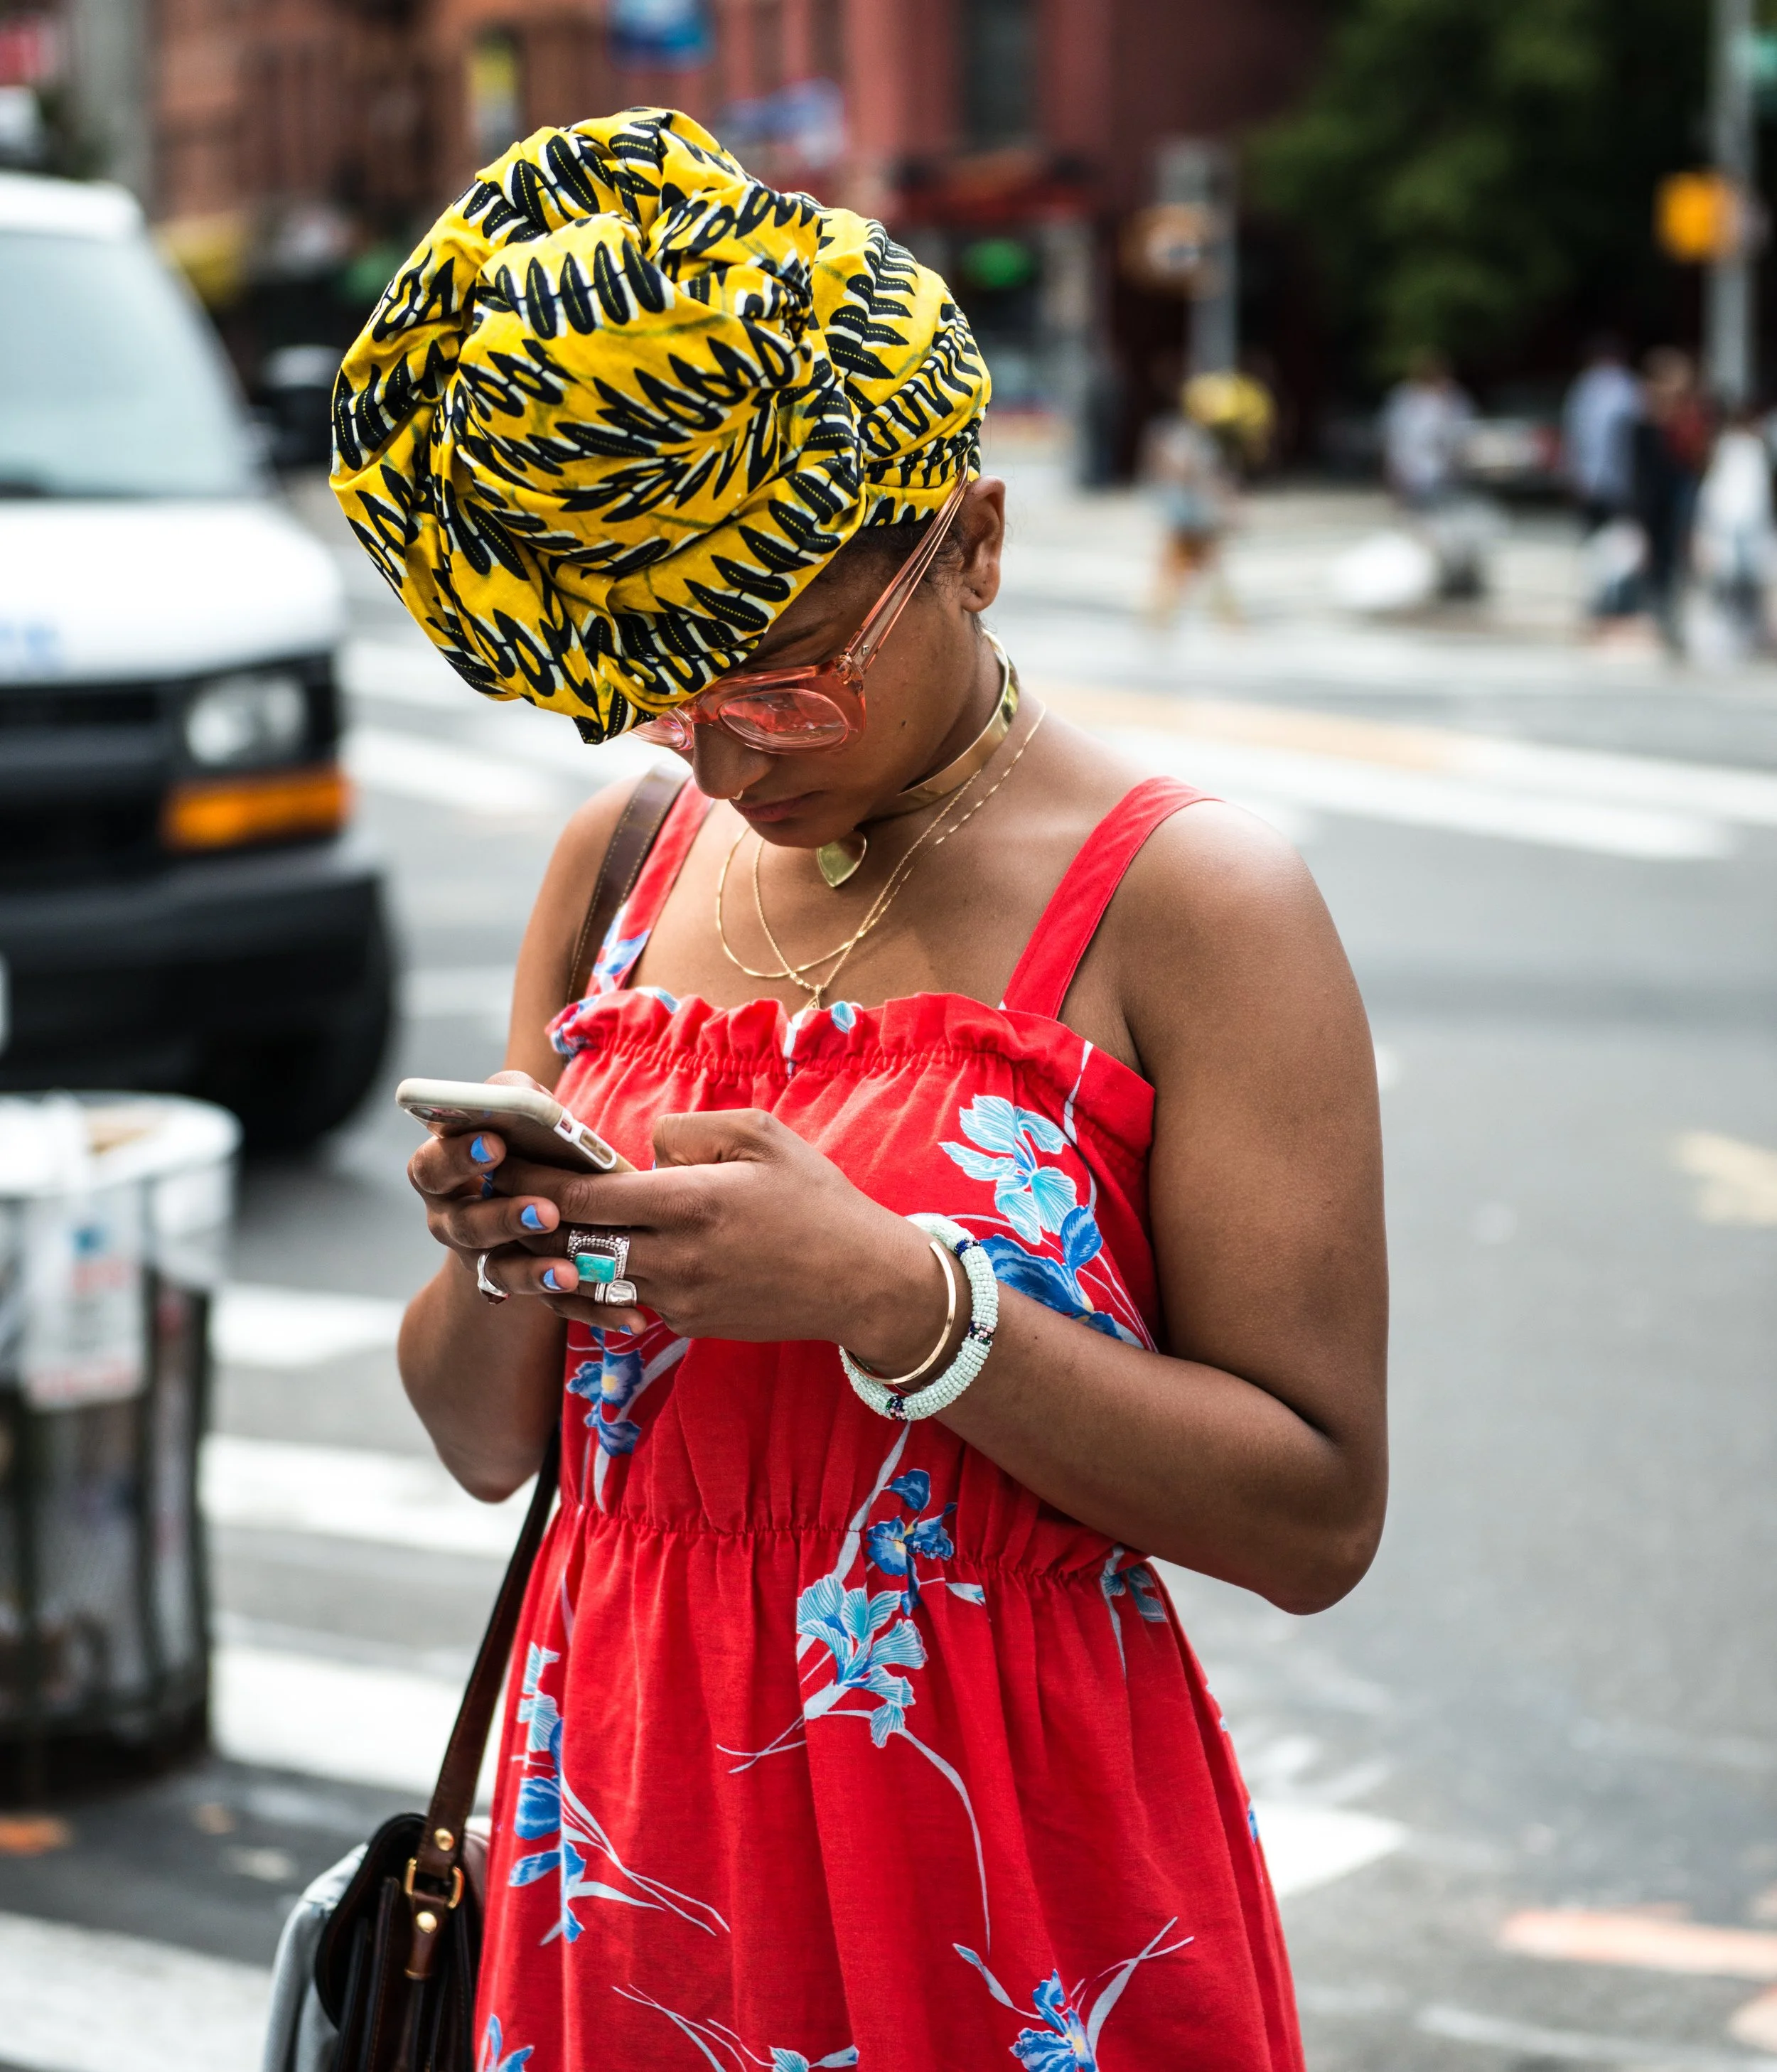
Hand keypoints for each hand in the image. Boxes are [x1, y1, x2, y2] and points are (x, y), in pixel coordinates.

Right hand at [406, 1069, 601, 1306]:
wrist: (532, 1194)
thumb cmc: (522, 1140)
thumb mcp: (514, 1112)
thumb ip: (512, 1098)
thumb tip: (524, 1100)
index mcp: (441, 1173)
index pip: (433, 1166)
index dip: (458, 1158)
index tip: (496, 1145)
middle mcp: (455, 1222)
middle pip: (466, 1227)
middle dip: (504, 1218)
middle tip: (546, 1211)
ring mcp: (487, 1260)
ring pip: (501, 1272)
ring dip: (534, 1273)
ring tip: (568, 1272)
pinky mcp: (528, 1288)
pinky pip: (554, 1305)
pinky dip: (591, 1309)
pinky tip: (626, 1314)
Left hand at [484, 1107, 953, 1365]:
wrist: (864, 1282)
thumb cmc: (816, 1199)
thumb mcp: (762, 1136)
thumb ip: (689, 1130)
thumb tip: (642, 1148)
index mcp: (690, 1202)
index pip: (586, 1197)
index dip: (534, 1180)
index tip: (498, 1161)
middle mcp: (677, 1258)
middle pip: (574, 1244)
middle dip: (531, 1220)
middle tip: (496, 1194)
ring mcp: (681, 1299)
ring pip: (595, 1277)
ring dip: (562, 1254)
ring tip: (533, 1224)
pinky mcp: (691, 1325)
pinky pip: (632, 1298)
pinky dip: (609, 1277)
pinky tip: (596, 1254)